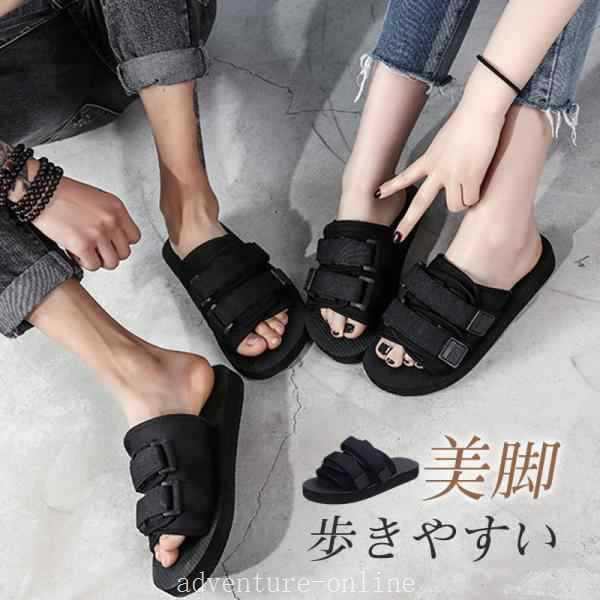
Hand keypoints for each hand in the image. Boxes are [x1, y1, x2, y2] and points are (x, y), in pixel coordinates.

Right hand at [31, 174, 140, 270]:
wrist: (39, 191)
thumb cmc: (64, 194)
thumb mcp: (97, 199)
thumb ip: (110, 217)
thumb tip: (116, 238)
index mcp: (117, 208)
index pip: (134, 237)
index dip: (121, 243)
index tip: (111, 242)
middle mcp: (111, 221)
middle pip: (124, 253)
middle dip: (109, 253)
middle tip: (96, 249)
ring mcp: (98, 234)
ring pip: (111, 263)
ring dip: (97, 260)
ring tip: (85, 251)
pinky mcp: (82, 245)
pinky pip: (93, 265)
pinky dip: (83, 262)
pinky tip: (74, 251)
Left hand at [377, 101, 505, 240]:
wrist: (480, 110)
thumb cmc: (467, 121)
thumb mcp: (446, 142)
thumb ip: (443, 159)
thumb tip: (453, 175)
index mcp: (429, 159)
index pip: (405, 176)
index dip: (391, 186)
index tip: (377, 194)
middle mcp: (437, 170)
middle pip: (420, 204)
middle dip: (407, 224)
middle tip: (397, 239)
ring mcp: (452, 175)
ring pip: (455, 207)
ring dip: (464, 201)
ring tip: (472, 183)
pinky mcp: (470, 177)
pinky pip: (472, 200)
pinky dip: (478, 195)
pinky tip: (481, 179)